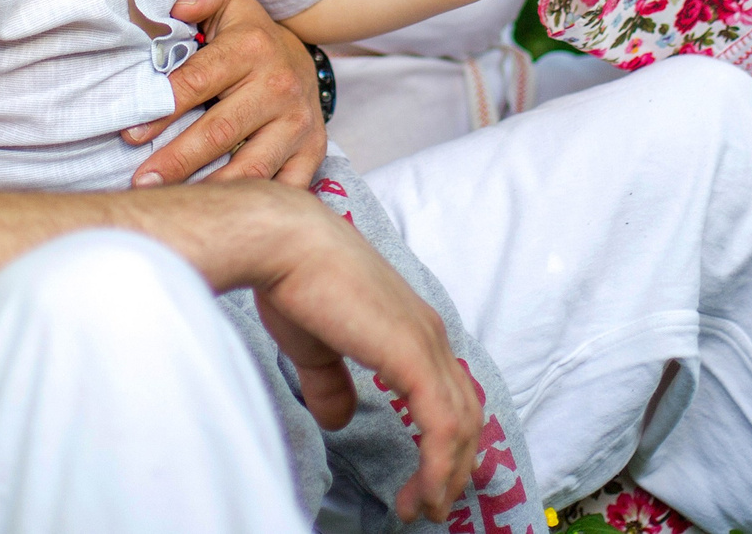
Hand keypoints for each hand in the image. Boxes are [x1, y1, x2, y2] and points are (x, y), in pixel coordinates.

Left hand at [124, 0, 325, 186]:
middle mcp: (279, 87)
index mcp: (252, 48)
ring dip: (208, 190)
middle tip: (140, 182)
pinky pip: (281, 188)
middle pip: (220, 132)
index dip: (161, 110)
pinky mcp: (313, 153)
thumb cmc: (248, 36)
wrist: (303, 61)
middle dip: (176, 161)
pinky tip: (220, 214)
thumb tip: (178, 4)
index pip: (197, 82)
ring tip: (171, 205)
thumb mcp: (228, 0)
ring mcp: (299, 125)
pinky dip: (251, 204)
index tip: (130, 133)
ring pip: (249, 168)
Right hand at [243, 192, 481, 521]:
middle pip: (466, 411)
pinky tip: (425, 489)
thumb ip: (331, 384)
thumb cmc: (294, 281)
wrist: (285, 244)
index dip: (446, 438)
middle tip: (431, 504)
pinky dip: (439, 462)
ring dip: (447, 473)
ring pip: (461, 422)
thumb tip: (337, 416)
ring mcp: (426, 342)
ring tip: (425, 507)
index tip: (427, 477)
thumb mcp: (314, 347)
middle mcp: (429, 334)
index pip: (449, 391)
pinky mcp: (413, 354)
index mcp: (411, 327)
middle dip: (455, 464)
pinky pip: (441, 422)